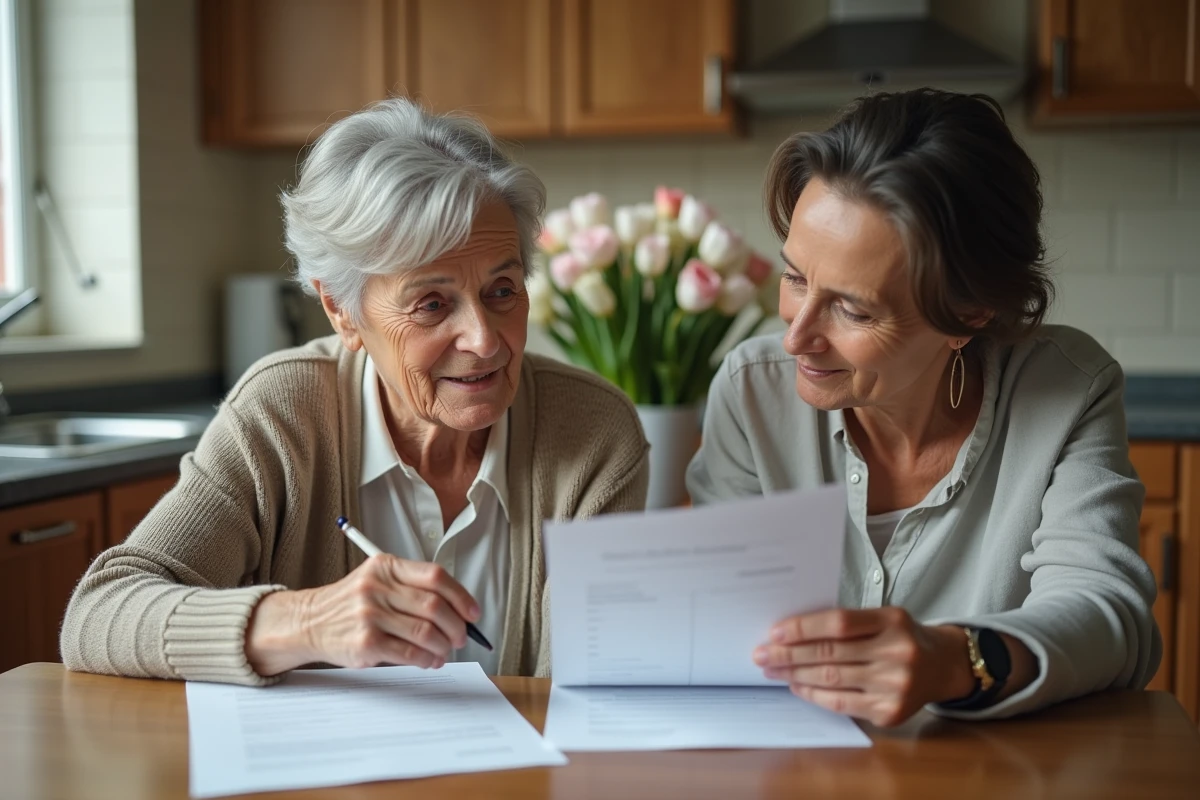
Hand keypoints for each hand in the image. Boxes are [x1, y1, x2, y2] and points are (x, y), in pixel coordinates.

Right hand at [245, 555, 479, 675]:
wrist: (309, 622)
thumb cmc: (351, 603)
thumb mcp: (377, 580)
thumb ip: (412, 587)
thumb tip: (458, 610)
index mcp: (386, 566)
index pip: (435, 576)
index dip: (461, 596)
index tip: (472, 613)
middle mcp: (377, 587)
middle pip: (435, 606)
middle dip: (456, 626)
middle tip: (461, 637)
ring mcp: (370, 615)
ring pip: (425, 632)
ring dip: (444, 646)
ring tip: (446, 651)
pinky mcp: (366, 643)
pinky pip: (409, 654)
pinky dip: (427, 660)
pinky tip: (430, 661)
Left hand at [753, 607, 975, 726]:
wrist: (943, 666)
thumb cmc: (901, 637)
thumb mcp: (884, 618)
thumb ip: (847, 623)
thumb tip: (791, 631)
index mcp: (892, 621)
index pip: (839, 623)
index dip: (803, 628)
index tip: (775, 632)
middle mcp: (896, 653)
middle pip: (830, 653)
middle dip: (789, 654)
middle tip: (762, 654)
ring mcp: (895, 685)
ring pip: (831, 679)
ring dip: (794, 674)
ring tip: (773, 669)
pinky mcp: (890, 711)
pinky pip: (841, 703)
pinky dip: (814, 694)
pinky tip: (796, 685)